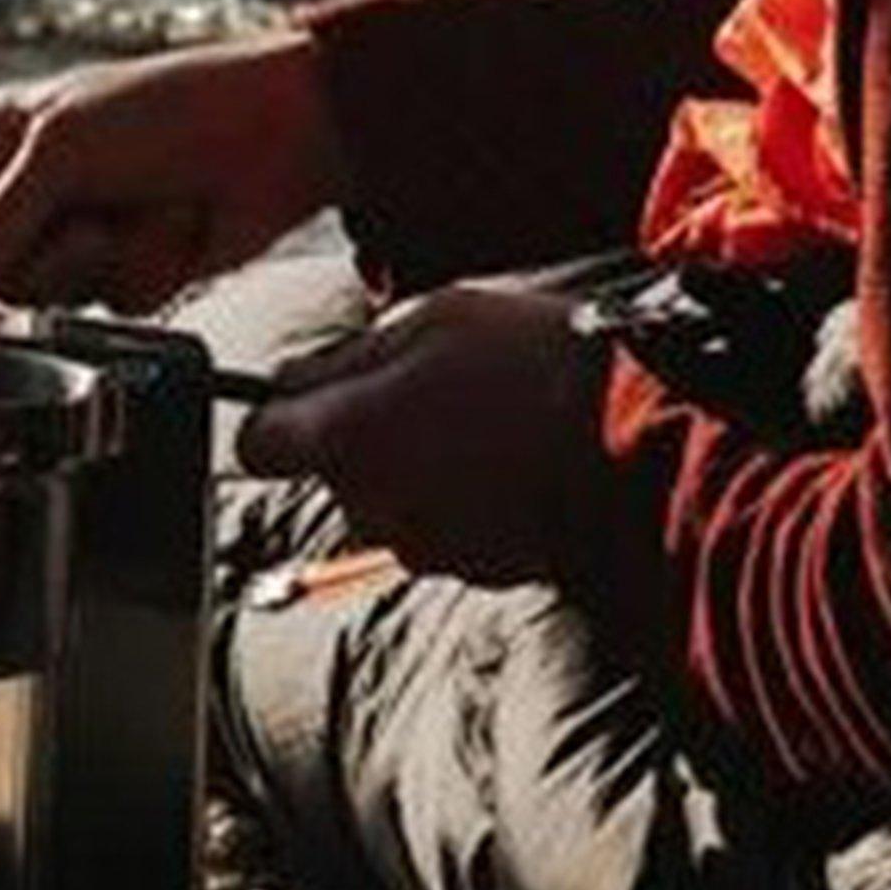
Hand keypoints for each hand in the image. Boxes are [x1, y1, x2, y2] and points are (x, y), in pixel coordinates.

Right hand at [0, 29, 343, 336]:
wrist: (275, 130)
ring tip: (141, 212)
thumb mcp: (64, 148)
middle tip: (92, 222)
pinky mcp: (130, 263)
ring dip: (104, 261)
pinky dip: (147, 269)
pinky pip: (112, 304)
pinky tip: (174, 227)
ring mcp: (81, 228)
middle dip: (46, 260)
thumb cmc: (166, 112)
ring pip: (53, 297)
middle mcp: (30, 185)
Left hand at [233, 279, 609, 589]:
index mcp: (345, 438)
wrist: (631, 448)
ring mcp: (422, 545)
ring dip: (416, 463)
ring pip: (389, 497)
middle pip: (332, 469)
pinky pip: (442, 524)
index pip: (259, 444)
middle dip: (363, 432)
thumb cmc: (529, 367)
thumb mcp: (432, 320)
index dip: (278, 416)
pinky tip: (508, 458)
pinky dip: (461, 496)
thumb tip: (287, 383)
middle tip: (429, 384)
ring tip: (483, 417)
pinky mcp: (472, 569)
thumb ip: (347, 357)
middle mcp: (370, 505)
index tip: (310, 393)